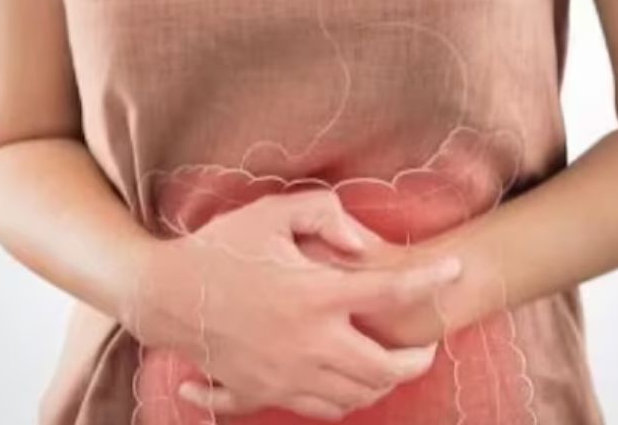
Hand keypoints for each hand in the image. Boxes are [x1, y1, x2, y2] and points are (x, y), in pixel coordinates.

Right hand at [122, 188, 463, 421]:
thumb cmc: (217, 247)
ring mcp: (285, 375)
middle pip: (384, 368)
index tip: (454, 273)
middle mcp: (307, 342)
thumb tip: (364, 244)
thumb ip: (325, 213)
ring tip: (392, 364)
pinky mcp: (262, 392)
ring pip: (355, 397)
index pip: (391, 292)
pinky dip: (342, 402)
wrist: (162, 295)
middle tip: (426, 346)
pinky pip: (316, 410)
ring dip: (383, 383)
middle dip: (418, 360)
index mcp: (314, 294)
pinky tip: (347, 384)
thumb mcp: (270, 212)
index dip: (430, 282)